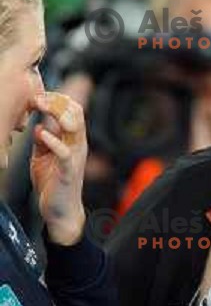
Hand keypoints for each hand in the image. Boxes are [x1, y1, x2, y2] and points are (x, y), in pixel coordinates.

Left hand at [30, 92, 87, 245]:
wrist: (61, 211)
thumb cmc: (53, 183)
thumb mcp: (44, 156)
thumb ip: (44, 140)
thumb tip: (39, 124)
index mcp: (73, 139)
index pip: (73, 109)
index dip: (58, 98)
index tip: (39, 95)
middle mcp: (78, 144)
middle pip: (76, 112)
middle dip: (57, 101)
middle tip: (37, 98)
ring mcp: (75, 156)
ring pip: (74, 126)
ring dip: (56, 113)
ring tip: (40, 108)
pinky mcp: (69, 170)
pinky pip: (65, 151)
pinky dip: (52, 140)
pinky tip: (40, 134)